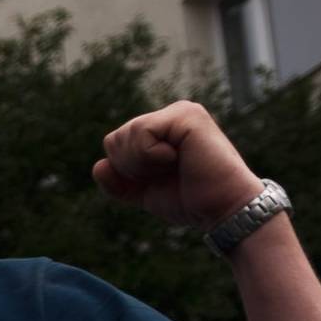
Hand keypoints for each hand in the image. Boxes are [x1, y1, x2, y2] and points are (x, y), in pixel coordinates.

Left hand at [93, 99, 263, 229]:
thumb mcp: (144, 193)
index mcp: (161, 130)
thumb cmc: (189, 200)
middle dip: (131, 168)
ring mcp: (180, 112)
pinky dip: (151, 156)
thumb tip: (98, 166)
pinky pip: (142, 132)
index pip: (115, 144)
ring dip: (142, 163)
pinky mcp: (187, 115)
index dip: (125, 171)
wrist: (221, 209)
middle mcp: (171, 115)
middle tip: (167, 174)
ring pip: (126, 134)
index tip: (158, 179)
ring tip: (174, 166)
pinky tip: (178, 158)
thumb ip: (118, 182)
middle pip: (115, 139)